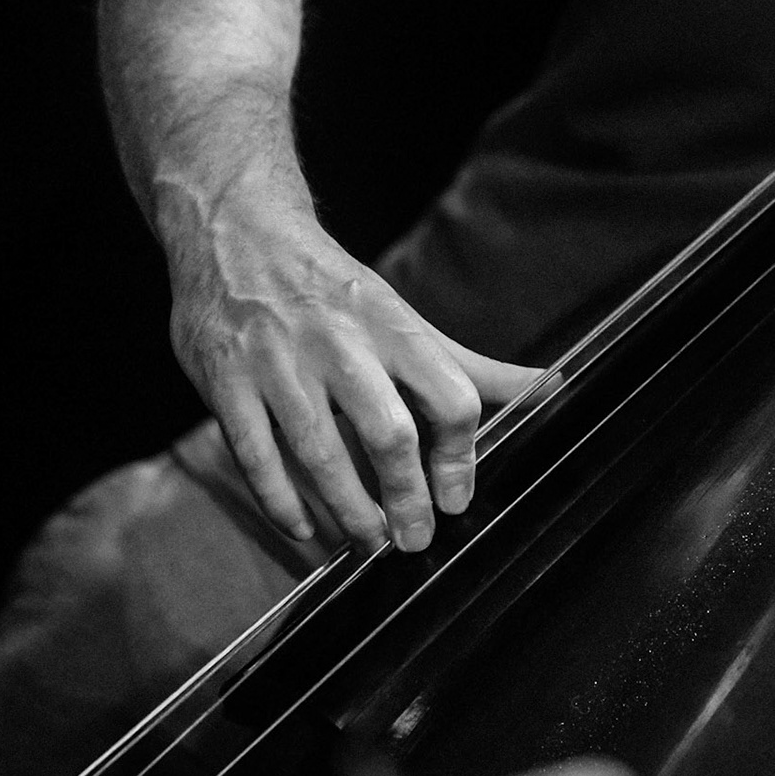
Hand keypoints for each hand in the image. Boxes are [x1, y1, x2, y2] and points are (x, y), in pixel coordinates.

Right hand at [164, 201, 542, 551]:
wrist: (238, 232)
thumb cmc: (335, 291)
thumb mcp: (405, 319)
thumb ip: (470, 365)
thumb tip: (548, 386)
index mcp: (394, 327)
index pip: (451, 397)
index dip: (460, 456)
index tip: (456, 497)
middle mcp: (341, 345)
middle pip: (388, 433)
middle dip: (406, 497)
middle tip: (414, 540)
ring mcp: (278, 365)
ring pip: (320, 453)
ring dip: (349, 510)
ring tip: (369, 543)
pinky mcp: (226, 382)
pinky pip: (256, 456)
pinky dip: (281, 501)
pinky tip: (305, 529)